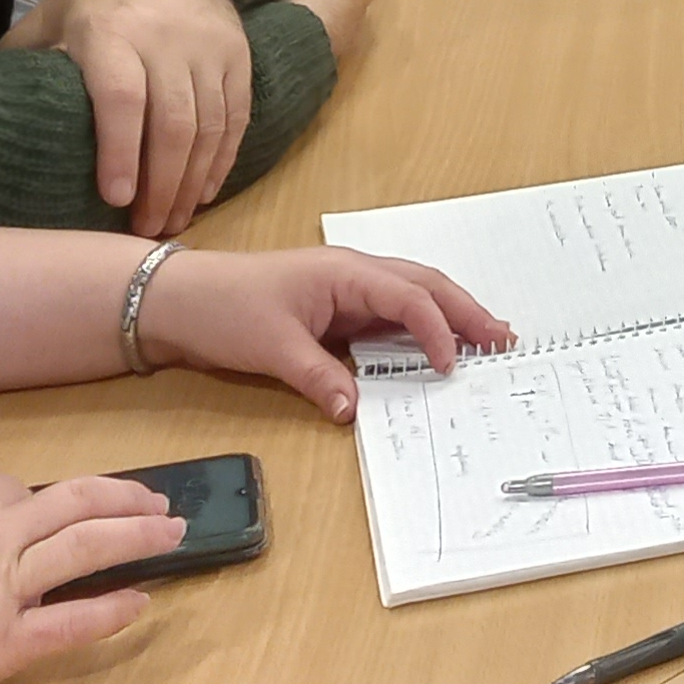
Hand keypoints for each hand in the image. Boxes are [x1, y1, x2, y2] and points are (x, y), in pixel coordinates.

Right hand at [0, 390, 185, 683]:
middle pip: (78, 505)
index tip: (45, 513)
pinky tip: (142, 601)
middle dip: (129, 500)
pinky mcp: (6, 645)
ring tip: (174, 533)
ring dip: (140, 538)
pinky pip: (71, 625)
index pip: (19, 486)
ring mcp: (3, 592)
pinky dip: (111, 612)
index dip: (36, 500)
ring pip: (87, 551)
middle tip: (162, 504)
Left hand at [4, 0, 253, 237]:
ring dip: (192, 183)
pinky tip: (205, 192)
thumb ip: (23, 59)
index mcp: (109, 32)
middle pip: (170, 124)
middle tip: (146, 232)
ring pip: (209, 126)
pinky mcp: (238, 56)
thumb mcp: (53, 15)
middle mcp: (164, 41)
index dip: (120, 151)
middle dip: (161, 185)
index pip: (121, 98)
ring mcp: (208, 49)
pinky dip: (223, 160)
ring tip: (173, 223)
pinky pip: (237, 116)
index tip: (115, 198)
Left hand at [135, 245, 510, 420]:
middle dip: (466, 310)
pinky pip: (390, 314)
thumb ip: (317, 377)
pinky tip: (436, 345)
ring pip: (413, 295)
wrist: (179, 298)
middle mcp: (353, 273)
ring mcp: (347, 289)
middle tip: (504, 338)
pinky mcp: (337, 307)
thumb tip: (353, 411)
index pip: (408, 297)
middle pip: (425, 285)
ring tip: (486, 338)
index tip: (452, 365)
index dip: (437, 329)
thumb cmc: (223, 308)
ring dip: (450, 314)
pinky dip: (421, 326)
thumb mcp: (271, 346)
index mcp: (344, 272)